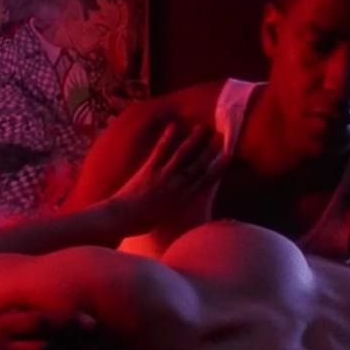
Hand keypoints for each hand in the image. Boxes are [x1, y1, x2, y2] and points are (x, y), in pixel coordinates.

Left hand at [107, 124, 226, 235]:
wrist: (120, 219)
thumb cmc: (141, 222)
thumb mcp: (164, 218)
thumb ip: (176, 205)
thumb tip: (182, 197)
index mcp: (181, 200)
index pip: (204, 182)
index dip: (218, 168)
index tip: (228, 156)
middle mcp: (175, 187)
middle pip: (196, 166)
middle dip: (210, 151)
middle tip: (221, 136)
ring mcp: (162, 177)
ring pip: (181, 156)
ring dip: (192, 141)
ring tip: (201, 127)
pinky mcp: (148, 170)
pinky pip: (160, 151)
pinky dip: (167, 138)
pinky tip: (174, 126)